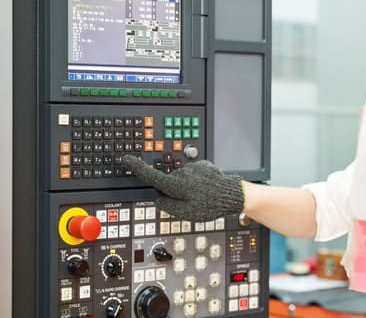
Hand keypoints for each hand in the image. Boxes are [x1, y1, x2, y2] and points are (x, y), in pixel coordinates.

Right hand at [122, 155, 244, 221]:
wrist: (233, 194)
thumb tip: (157, 197)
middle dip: (173, 192)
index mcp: (175, 184)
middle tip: (190, 203)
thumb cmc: (210, 205)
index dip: (136, 167)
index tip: (125, 159)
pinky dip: (197, 183)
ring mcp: (193, 168)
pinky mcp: (203, 166)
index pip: (151, 175)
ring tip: (202, 197)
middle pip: (168, 183)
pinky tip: (207, 190)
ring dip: (188, 188)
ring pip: (182, 180)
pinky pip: (193, 176)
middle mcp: (183, 172)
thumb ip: (166, 205)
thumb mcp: (184, 213)